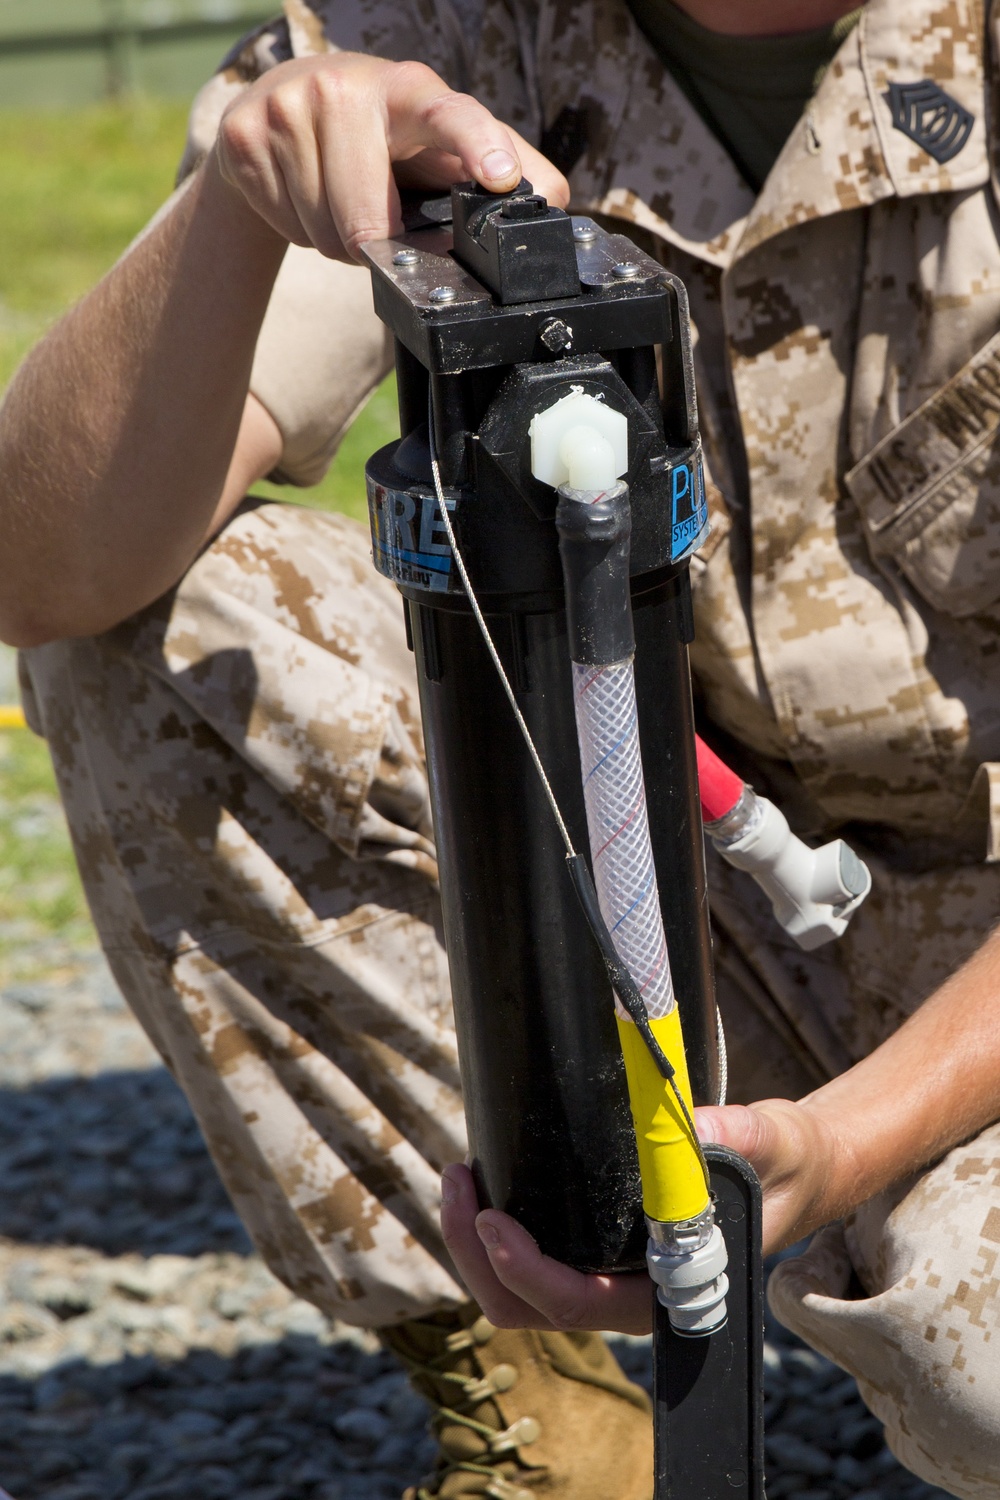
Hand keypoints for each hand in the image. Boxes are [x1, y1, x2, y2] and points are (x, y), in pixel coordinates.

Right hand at [211, 52, 568, 261]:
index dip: (478, 143)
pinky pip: (286, 229)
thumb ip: (505, 170)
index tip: (501, 176)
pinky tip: (303, 195)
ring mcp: (289, 107)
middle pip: (369, 223)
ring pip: (326, 235)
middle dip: (377, 244)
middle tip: (379, 219)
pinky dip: (299, 231)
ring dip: (338, 242)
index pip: (449, 112)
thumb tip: (558, 205)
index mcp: (410, 90)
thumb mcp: (442, 146)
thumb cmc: (382, 139)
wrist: (281, 117)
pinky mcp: (243, 137)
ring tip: (338, 202)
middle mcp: (347, 87)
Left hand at [440, 1099, 843, 1333]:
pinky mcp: (595, 1250)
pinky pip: (529, 1262)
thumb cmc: (785, 1165)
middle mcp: (629, 1295)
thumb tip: (693, 1128)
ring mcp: (608, 1277)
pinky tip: (483, 1184)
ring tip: (458, 1177)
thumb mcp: (773, 1142)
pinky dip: (494, 1231)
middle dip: (476, 1255)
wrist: (796, 1171)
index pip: (578, 1304)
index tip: (491, 1219)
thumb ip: (739, 1137)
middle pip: (527, 1309)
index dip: (526, 1271)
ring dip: (473, 1244)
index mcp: (666, 1291)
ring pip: (517, 1293)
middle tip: (457, 1182)